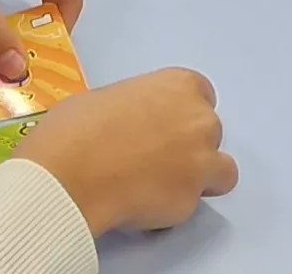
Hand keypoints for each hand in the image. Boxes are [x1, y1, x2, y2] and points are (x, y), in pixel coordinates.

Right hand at [12, 68, 238, 234]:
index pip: (202, 94)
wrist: (69, 174)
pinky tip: (145, 205)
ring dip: (201, 177)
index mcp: (178, 85)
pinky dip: (176, 206)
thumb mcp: (103, 99)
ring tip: (163, 186)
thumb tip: (129, 125)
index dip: (183, 112)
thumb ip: (134, 108)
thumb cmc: (74, 131)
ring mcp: (201, 161)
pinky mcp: (191, 201)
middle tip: (155, 158)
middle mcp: (199, 119)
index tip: (167, 125)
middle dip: (189, 145)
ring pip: (222, 171)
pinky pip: (192, 204)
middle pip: (210, 131)